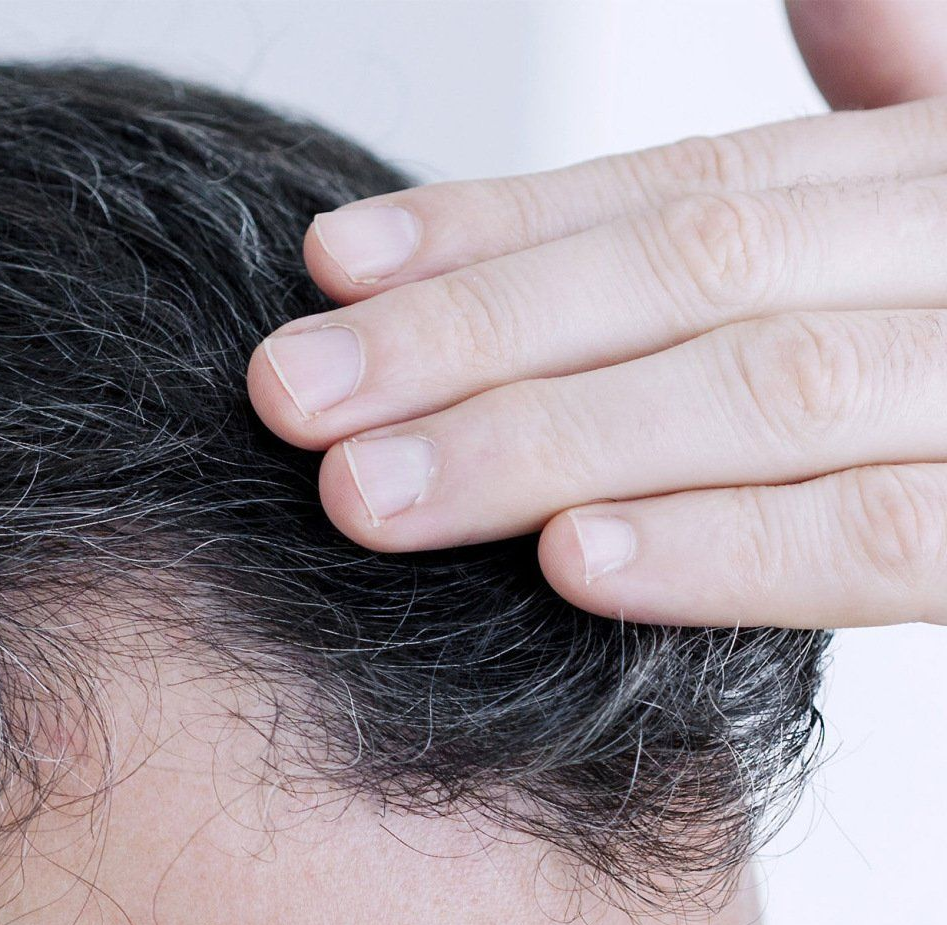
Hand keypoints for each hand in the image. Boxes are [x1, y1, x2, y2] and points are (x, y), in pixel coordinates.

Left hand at [248, 93, 946, 628]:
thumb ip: (886, 106)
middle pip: (689, 275)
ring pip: (763, 396)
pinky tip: (570, 562)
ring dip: (545, 444)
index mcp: (924, 173)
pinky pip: (878, 538)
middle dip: (471, 337)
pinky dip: (726, 549)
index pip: (680, 189)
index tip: (330, 264)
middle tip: (294, 395)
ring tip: (369, 492)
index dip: (495, 229)